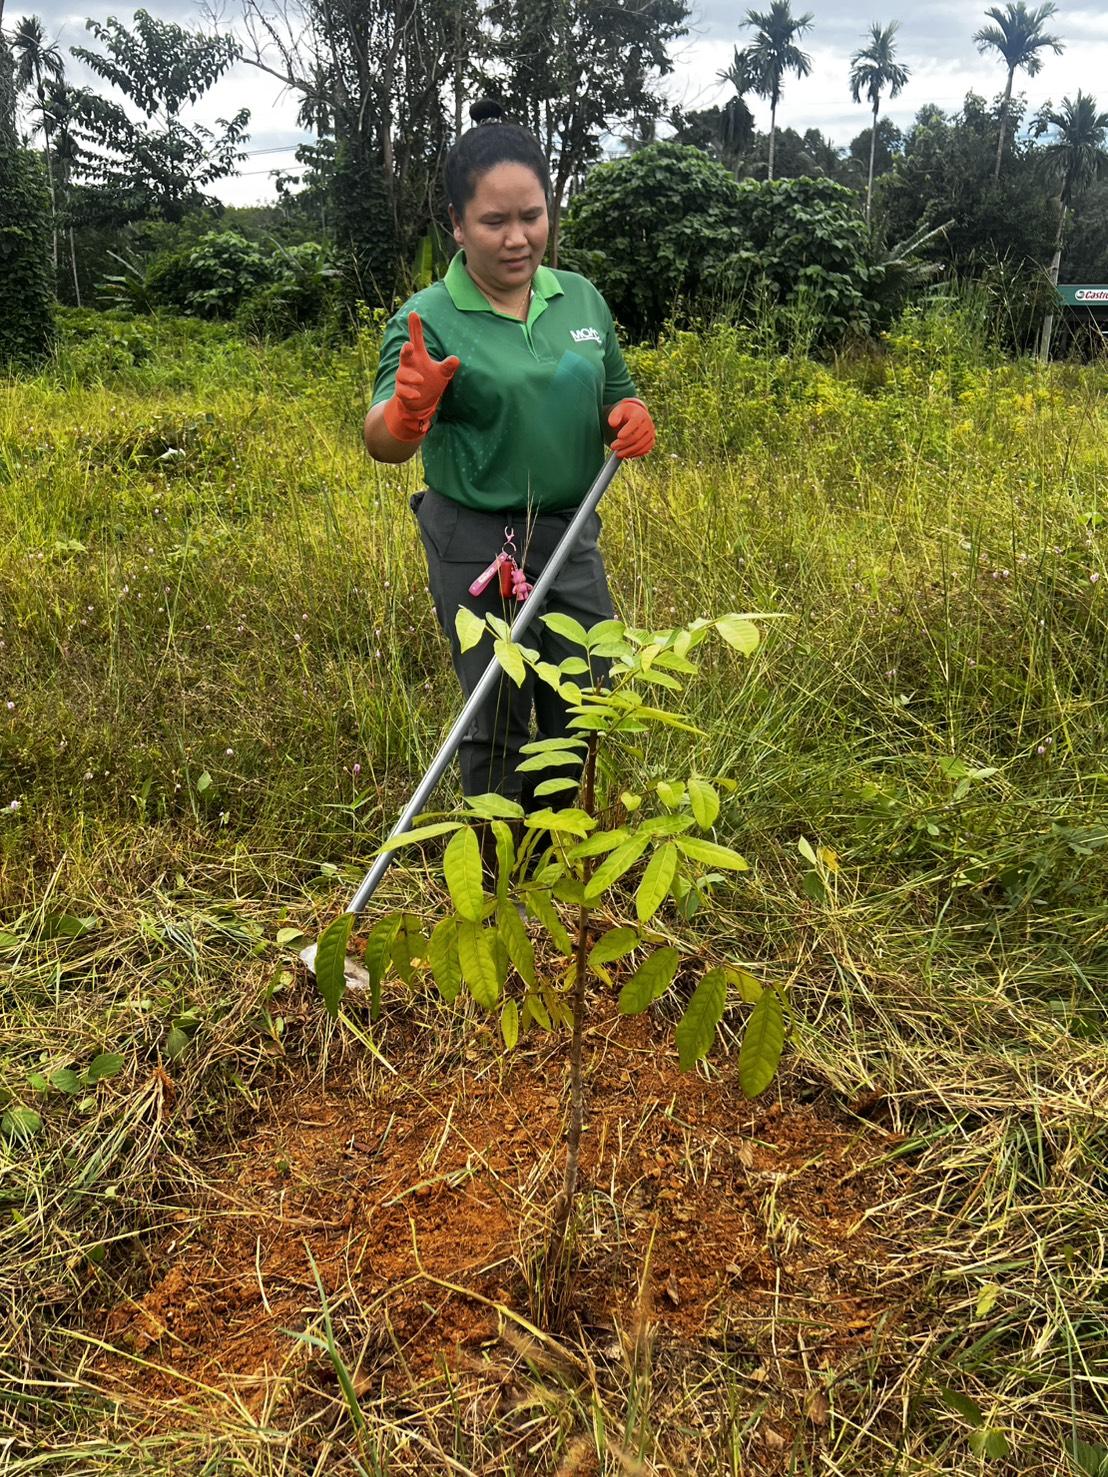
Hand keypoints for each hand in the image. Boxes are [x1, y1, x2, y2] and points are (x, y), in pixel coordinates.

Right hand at [383, 312, 460, 442]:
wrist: (420, 402)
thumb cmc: (431, 381)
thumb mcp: (442, 373)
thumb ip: (448, 366)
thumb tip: (456, 359)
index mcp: (418, 356)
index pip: (416, 339)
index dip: (415, 327)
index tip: (413, 314)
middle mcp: (409, 364)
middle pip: (405, 354)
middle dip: (406, 350)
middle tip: (408, 345)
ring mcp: (403, 377)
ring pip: (402, 374)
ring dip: (411, 377)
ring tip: (421, 380)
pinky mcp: (401, 391)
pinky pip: (402, 391)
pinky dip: (409, 392)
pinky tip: (417, 394)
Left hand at [607, 398, 654, 459]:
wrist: (636, 417)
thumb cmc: (625, 414)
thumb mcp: (618, 411)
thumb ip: (614, 416)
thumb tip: (612, 424)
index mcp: (640, 414)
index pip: (635, 422)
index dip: (627, 430)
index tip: (618, 436)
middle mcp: (648, 424)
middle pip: (636, 436)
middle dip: (623, 443)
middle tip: (612, 446)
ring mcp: (651, 434)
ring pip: (640, 446)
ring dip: (628, 451)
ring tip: (617, 454)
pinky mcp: (651, 442)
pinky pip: (644, 450)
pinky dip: (634, 454)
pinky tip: (625, 455)